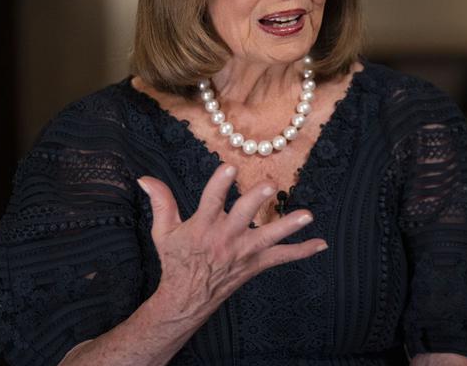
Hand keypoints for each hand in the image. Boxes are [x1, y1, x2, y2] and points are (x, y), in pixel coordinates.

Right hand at [138, 164, 326, 321]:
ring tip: (308, 215)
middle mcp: (225, 238)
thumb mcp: (164, 232)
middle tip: (269, 186)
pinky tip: (321, 244)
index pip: (211, 201)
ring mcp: (244, 251)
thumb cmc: (176, 261)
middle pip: (243, 216)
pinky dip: (302, 251)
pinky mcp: (256, 263)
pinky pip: (282, 258)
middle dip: (256, 201)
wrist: (187, 298)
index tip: (229, 167)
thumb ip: (161, 202)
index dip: (219, 184)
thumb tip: (145, 177)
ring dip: (288, 226)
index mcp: (202, 226)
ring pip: (269, 237)